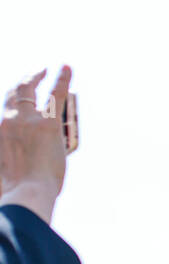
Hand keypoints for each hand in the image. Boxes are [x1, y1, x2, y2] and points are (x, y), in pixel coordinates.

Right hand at [0, 66, 71, 223]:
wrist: (24, 195)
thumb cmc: (14, 191)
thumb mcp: (4, 171)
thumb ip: (9, 157)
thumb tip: (15, 166)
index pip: (4, 109)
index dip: (11, 100)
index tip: (16, 96)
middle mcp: (7, 120)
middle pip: (12, 94)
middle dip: (22, 82)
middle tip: (34, 75)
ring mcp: (26, 120)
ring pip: (29, 90)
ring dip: (37, 77)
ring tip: (46, 71)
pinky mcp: (48, 124)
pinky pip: (55, 94)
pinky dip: (61, 79)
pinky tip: (67, 69)